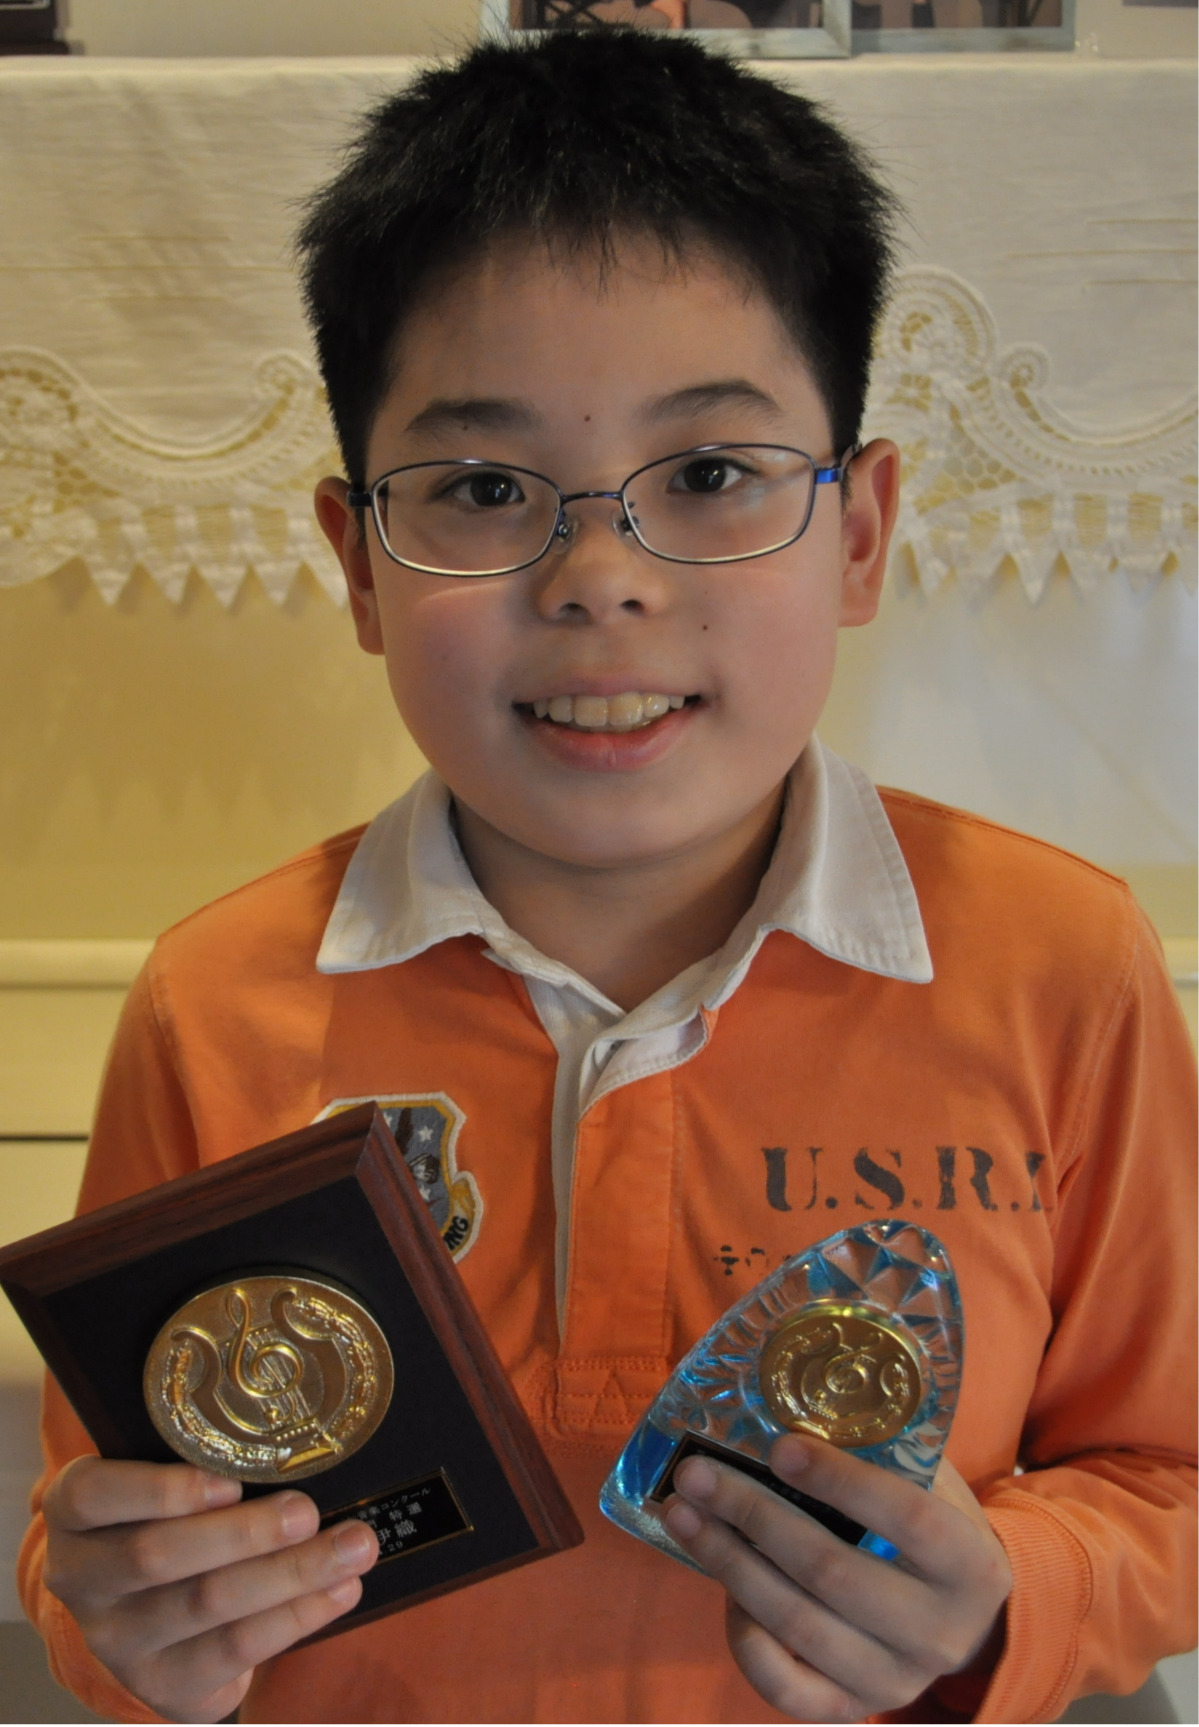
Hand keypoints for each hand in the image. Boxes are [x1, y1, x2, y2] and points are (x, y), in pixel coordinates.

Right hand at [42, 1456, 377, 1722]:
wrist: (149, 1614)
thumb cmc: (166, 1517)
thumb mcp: (157, 1476)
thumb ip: (197, 1450)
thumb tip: (287, 1421)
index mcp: (74, 1514)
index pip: (94, 1496)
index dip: (160, 1490)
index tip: (229, 1481)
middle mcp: (82, 1579)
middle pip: (158, 1556)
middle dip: (244, 1534)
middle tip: (306, 1511)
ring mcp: (118, 1640)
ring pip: (205, 1605)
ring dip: (289, 1574)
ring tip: (352, 1547)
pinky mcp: (161, 1683)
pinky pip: (233, 1651)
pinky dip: (295, 1617)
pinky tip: (339, 1590)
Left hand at [662, 1434, 1011, 1722]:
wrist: (963, 1618)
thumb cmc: (933, 1526)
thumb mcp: (930, 1482)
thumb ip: (878, 1451)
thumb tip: (786, 1407)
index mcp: (972, 1566)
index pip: (908, 1518)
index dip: (840, 1481)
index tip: (778, 1447)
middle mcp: (940, 1635)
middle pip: (831, 1573)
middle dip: (753, 1516)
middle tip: (696, 1473)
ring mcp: (895, 1682)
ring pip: (796, 1625)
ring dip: (727, 1562)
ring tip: (681, 1512)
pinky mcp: (852, 1709)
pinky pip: (783, 1686)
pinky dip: (743, 1635)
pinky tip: (720, 1585)